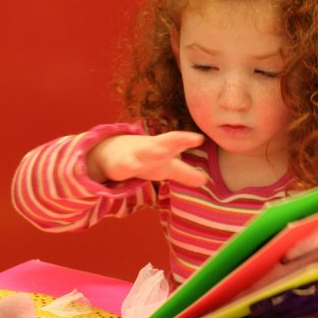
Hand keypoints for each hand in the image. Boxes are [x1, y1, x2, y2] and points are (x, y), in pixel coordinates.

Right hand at [86, 131, 207, 186]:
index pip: (178, 141)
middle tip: (192, 138)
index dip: (188, 139)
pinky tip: (135, 166)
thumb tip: (205, 180)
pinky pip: (126, 164)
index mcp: (163, 147)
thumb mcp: (167, 167)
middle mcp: (151, 148)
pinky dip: (130, 164)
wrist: (111, 154)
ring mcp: (136, 155)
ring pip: (146, 152)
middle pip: (166, 142)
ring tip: (164, 152)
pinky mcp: (122, 164)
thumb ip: (185, 173)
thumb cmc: (145, 159)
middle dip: (178, 139)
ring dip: (155, 151)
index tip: (200, 138)